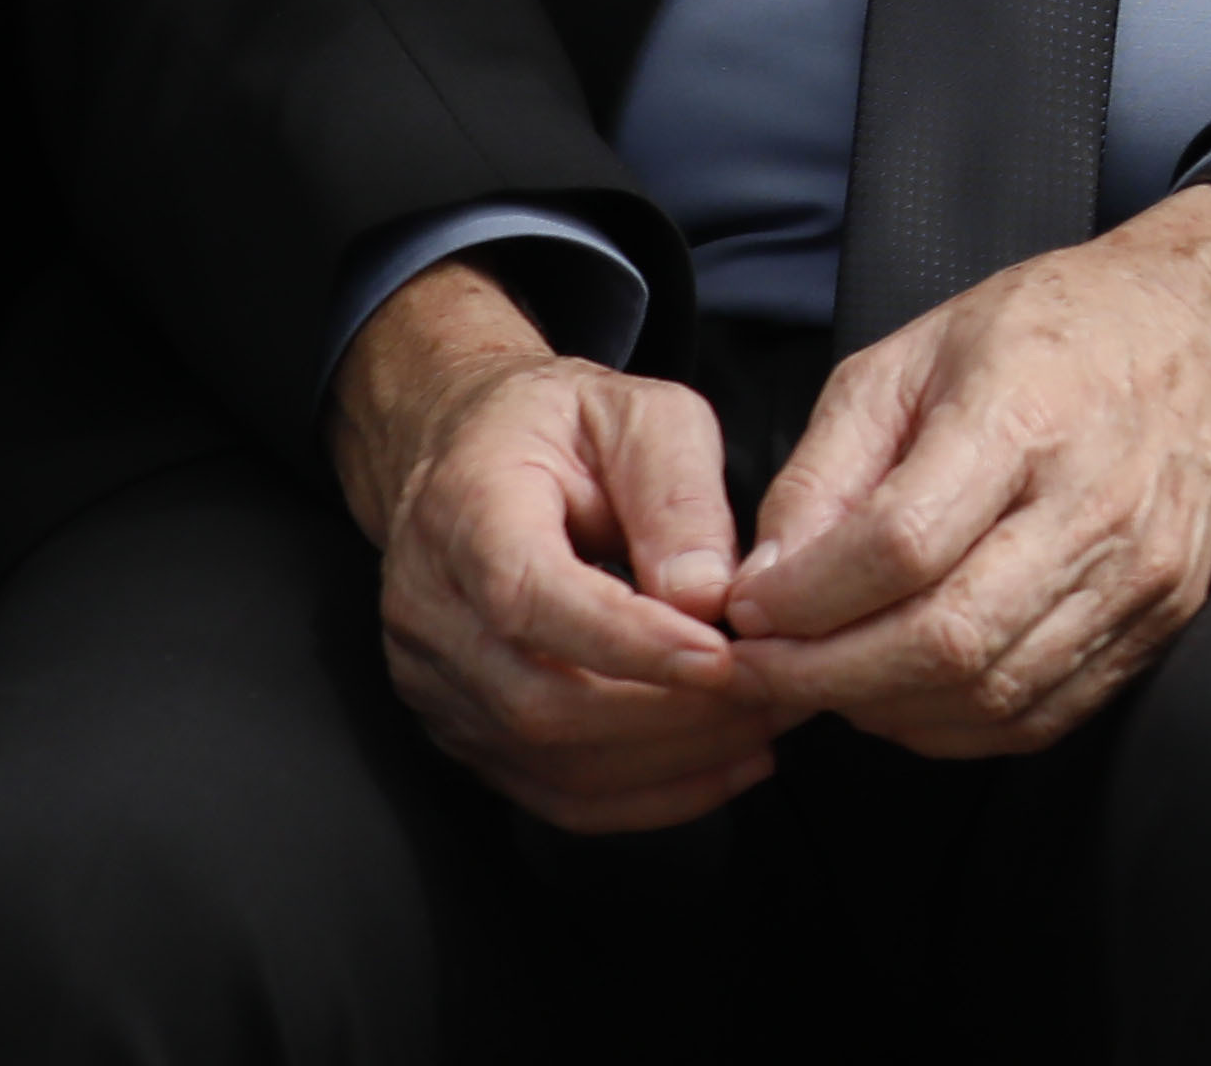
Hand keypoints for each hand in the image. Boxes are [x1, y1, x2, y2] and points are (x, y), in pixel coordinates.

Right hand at [329, 258, 783, 832]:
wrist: (469, 453)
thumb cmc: (565, 426)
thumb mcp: (641, 415)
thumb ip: (677, 494)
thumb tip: (709, 596)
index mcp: (465, 515)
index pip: (533, 601)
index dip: (631, 642)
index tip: (726, 656)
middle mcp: (430, 611)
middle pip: (542, 701)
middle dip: (673, 712)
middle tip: (779, 689)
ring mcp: (435, 682)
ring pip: (548, 759)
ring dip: (672, 758)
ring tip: (769, 723)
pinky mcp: (462, 727)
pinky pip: (548, 791)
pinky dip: (643, 795)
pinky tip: (724, 767)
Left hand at [713, 184, 1210, 758]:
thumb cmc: (1052, 332)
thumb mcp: (908, 358)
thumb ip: (824, 472)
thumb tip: (763, 587)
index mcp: (1025, 414)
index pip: (899, 546)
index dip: (803, 600)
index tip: (746, 610)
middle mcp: (1095, 504)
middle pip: (944, 641)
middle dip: (824, 677)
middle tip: (761, 669)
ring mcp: (1139, 572)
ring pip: (988, 695)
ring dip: (884, 708)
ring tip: (832, 675)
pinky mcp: (1162, 617)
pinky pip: (1041, 714)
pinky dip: (956, 724)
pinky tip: (911, 689)